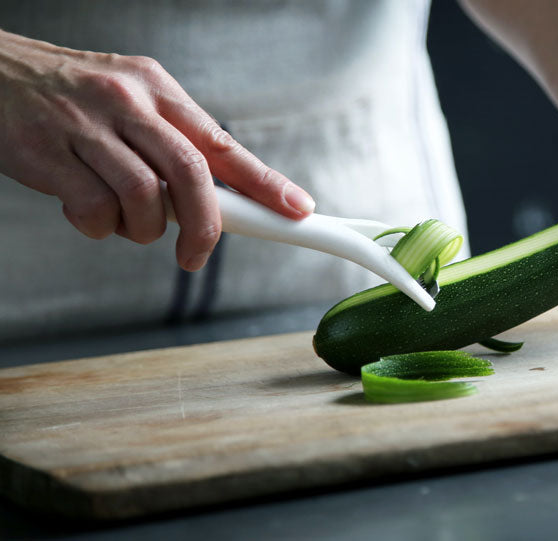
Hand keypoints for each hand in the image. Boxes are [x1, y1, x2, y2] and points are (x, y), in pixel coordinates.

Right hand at [0, 30, 314, 270]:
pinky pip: (93, 211)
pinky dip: (97, 227)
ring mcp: (86, 127)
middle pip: (192, 174)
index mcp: (157, 90)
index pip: (223, 143)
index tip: (296, 210)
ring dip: (141, 229)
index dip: (265, 182)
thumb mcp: (131, 103)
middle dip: (205, 226)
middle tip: (196, 255)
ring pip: (144, 197)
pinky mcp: (47, 153)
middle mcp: (127, 103)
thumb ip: (172, 144)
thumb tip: (221, 198)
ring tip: (123, 220)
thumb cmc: (70, 98)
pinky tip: (85, 211)